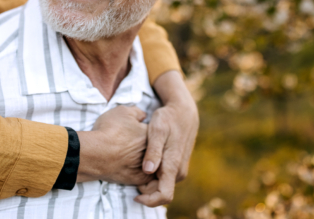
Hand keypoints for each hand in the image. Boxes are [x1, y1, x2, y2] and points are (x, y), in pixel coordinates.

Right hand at [77, 105, 151, 185]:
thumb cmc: (109, 131)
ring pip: (148, 161)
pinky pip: (143, 176)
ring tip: (127, 155)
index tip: (131, 130)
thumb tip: (143, 116)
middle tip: (129, 143)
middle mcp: (152, 151)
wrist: (96, 153)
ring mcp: (146, 166)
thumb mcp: (123, 111)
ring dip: (140, 158)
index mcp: (151, 134)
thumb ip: (137, 112)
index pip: (151, 131)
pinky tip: (128, 167)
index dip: (140, 129)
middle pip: (150, 147)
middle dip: (142, 145)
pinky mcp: (139, 179)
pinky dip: (137, 172)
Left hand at [135, 70, 198, 206]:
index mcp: (173, 166)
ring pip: (160, 185)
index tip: (135, 196)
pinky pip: (163, 177)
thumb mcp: (157, 130)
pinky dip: (152, 175)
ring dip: (148, 181)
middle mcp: (178, 172)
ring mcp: (179, 169)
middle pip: (159, 192)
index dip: (149, 200)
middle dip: (145, 189)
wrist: (184, 112)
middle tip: (130, 173)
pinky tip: (143, 161)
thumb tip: (148, 171)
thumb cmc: (168, 119)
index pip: (164, 196)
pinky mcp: (176, 166)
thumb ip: (153, 151)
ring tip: (135, 164)